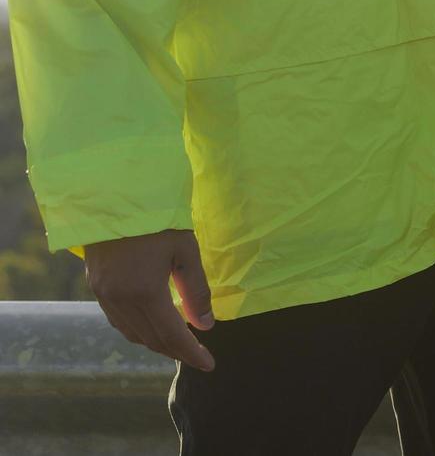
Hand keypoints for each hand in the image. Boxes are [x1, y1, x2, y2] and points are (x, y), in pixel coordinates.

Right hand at [85, 229, 216, 370]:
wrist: (114, 199)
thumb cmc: (158, 221)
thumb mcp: (186, 251)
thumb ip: (196, 291)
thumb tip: (206, 325)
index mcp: (145, 293)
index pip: (172, 335)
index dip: (192, 353)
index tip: (209, 365)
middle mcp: (120, 300)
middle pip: (151, 339)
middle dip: (176, 351)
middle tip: (198, 355)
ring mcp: (104, 295)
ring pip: (132, 333)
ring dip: (156, 343)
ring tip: (178, 343)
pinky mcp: (96, 287)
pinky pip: (118, 321)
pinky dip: (138, 329)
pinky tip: (152, 326)